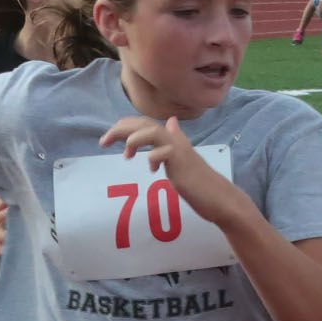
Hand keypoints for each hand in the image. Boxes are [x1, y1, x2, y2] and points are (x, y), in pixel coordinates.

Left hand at [99, 115, 231, 224]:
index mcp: (171, 139)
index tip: (107, 140)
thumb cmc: (198, 183)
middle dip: (121, 129)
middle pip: (144, 124)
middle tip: (104, 142)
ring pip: (153, 132)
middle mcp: (174, 140)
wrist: (218, 197)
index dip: (123, 127)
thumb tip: (171, 123)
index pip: (143, 124)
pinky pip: (163, 152)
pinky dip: (153, 158)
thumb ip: (171, 144)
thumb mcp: (181, 161)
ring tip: (127, 154)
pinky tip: (151, 169)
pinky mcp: (181, 163)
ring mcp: (178, 150)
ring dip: (135, 139)